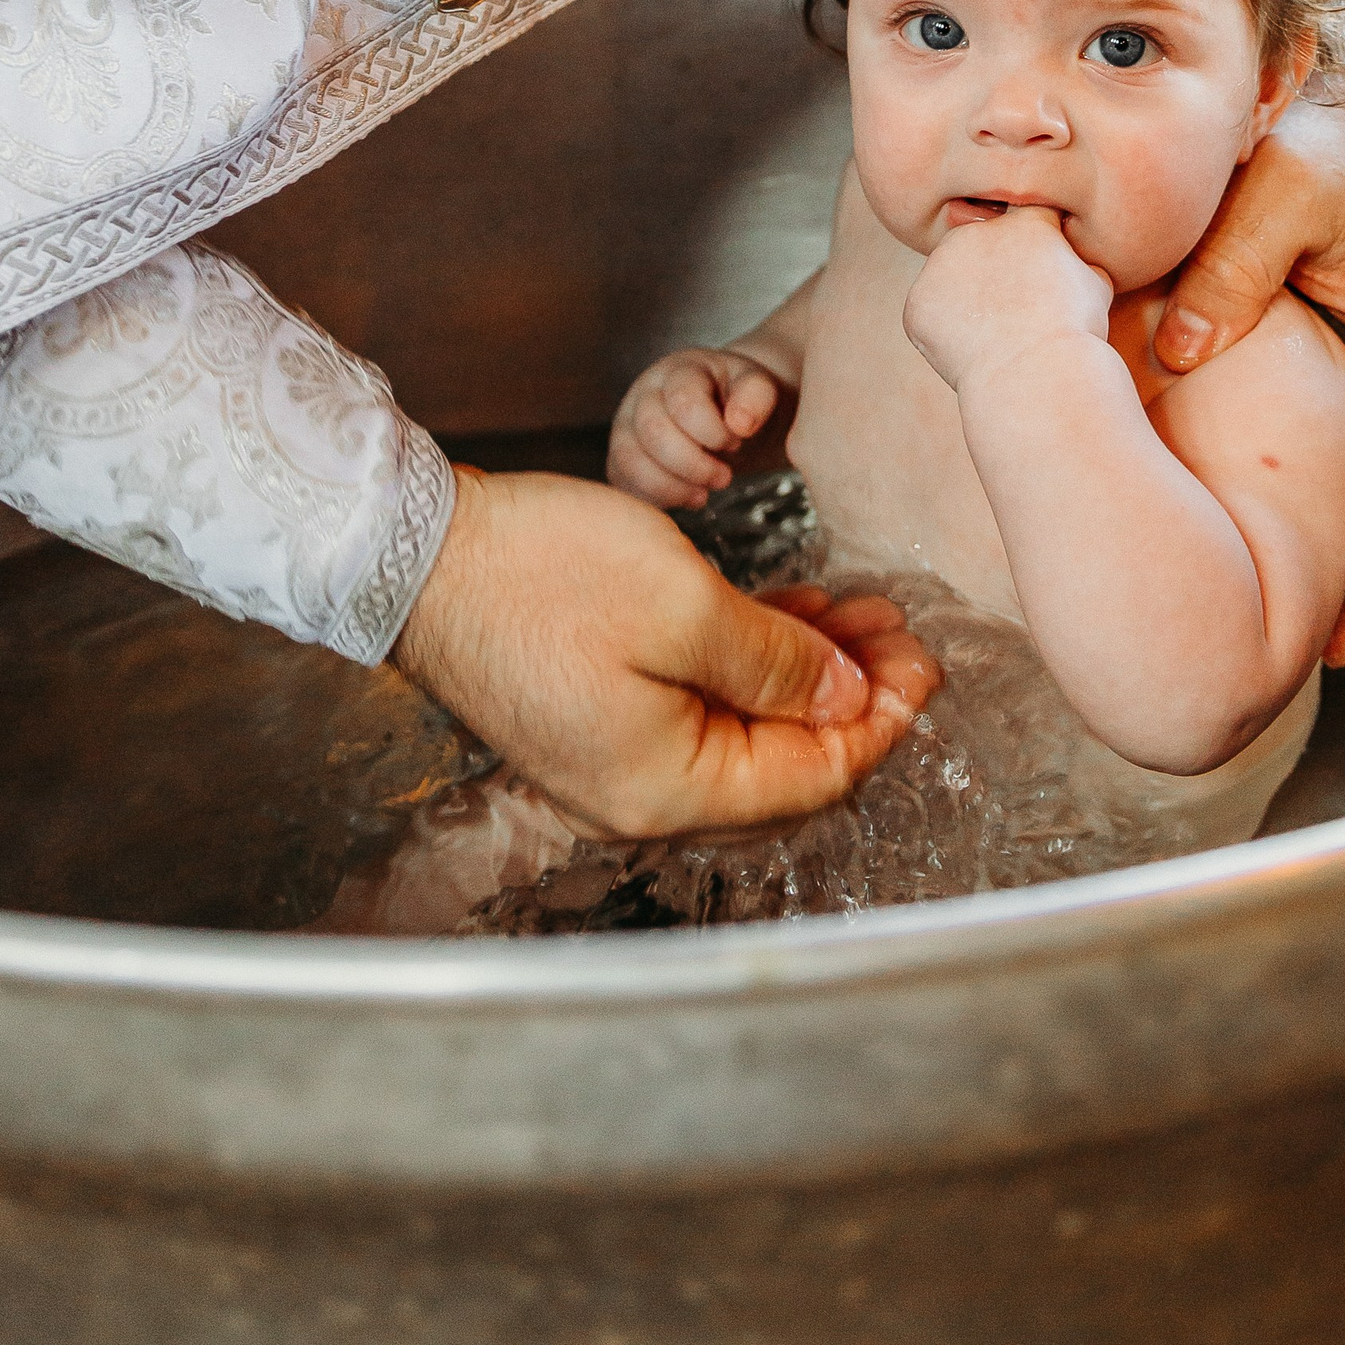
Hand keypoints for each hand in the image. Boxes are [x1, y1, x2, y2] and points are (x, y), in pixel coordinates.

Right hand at [393, 467, 939, 839]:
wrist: (418, 551)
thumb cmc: (541, 572)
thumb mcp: (685, 604)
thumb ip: (779, 664)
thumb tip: (850, 702)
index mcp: (670, 787)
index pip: (815, 777)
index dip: (882, 720)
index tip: (925, 660)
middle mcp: (644, 793)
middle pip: (785, 760)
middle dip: (853, 692)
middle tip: (900, 627)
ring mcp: (617, 757)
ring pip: (746, 726)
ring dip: (808, 669)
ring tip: (859, 607)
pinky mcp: (599, 713)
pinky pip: (700, 703)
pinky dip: (752, 662)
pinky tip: (792, 614)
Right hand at [609, 345, 786, 507]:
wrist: (721, 409)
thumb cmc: (736, 398)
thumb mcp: (757, 386)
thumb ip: (755, 397)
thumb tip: (739, 424)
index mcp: (680, 370)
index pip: (684, 401)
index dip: (713, 432)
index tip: (736, 441)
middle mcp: (645, 393)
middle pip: (653, 431)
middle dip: (694, 465)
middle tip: (724, 477)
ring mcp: (626, 423)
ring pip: (630, 460)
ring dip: (672, 487)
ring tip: (703, 494)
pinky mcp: (620, 455)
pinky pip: (623, 482)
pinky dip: (656, 498)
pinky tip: (685, 496)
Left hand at [901, 203, 1112, 393]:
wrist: (1036, 373)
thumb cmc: (1074, 332)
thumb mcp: (1097, 285)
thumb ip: (1077, 261)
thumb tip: (1072, 262)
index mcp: (1024, 221)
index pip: (1026, 219)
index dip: (1035, 249)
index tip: (1041, 274)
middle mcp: (976, 232)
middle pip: (981, 245)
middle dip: (993, 270)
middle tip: (1013, 310)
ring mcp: (940, 266)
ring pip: (951, 278)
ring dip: (966, 299)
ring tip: (995, 334)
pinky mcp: (918, 302)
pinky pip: (930, 314)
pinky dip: (944, 332)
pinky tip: (970, 350)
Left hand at [1154, 87, 1344, 662]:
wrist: (1308, 104)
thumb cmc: (1310, 142)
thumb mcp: (1282, 192)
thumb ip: (1237, 268)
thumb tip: (1184, 351)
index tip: (1309, 606)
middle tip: (1291, 655)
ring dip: (1328, 556)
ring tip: (1284, 641)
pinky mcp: (1339, 377)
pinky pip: (1329, 459)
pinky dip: (1303, 508)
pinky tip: (1260, 555)